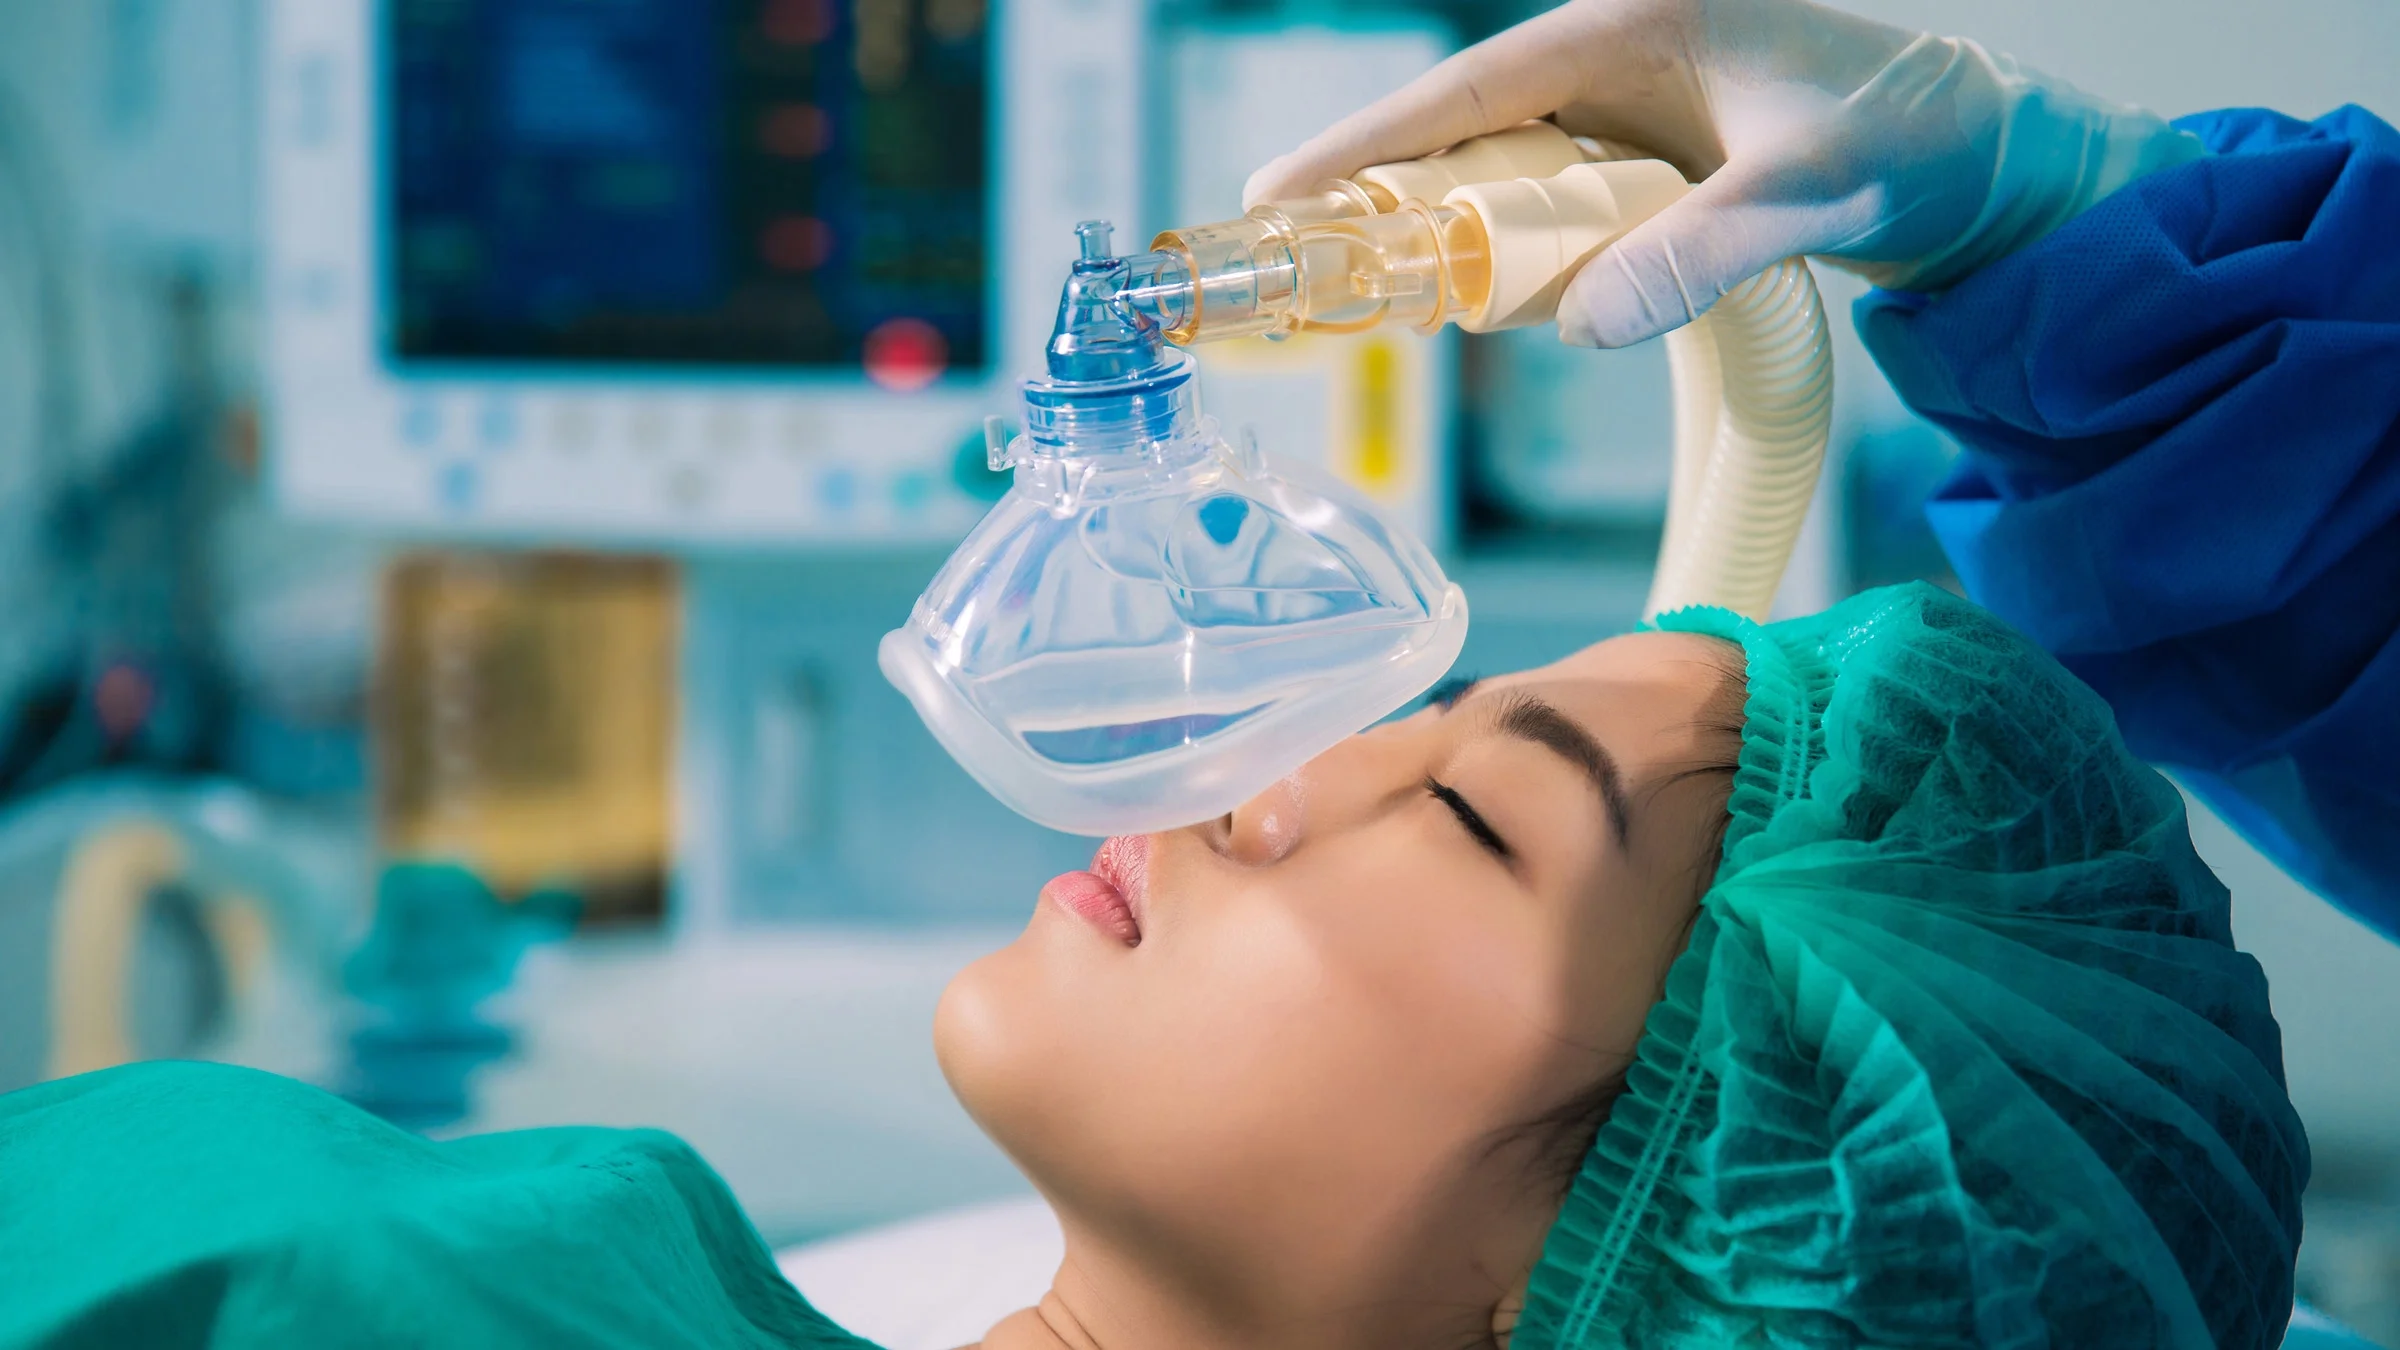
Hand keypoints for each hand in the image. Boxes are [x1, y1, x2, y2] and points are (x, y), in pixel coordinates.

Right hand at [1243, 0, 2200, 347]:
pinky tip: (1479, 301)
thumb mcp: (1807, 193)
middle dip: (1381, 198)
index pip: (1467, 86)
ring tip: (1370, 295)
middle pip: (1461, 131)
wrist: (1982, 162)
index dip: (1366, 143)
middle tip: (1301, 267)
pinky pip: (1547, 207)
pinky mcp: (1645, 164)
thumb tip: (1582, 323)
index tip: (1277, 190)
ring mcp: (1627, 113)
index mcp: (1633, 22)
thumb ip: (1699, 252)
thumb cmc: (1912, 141)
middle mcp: (1614, 58)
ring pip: (1498, 174)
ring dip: (1441, 235)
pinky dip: (1506, 253)